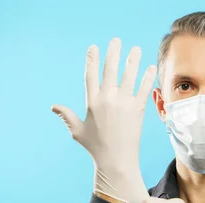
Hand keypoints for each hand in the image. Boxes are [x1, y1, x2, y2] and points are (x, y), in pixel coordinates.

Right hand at [51, 38, 156, 202]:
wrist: (115, 160)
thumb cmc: (96, 147)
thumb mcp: (77, 131)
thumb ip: (67, 115)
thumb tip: (53, 107)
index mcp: (91, 102)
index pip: (91, 75)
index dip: (92, 60)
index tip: (94, 47)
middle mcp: (107, 99)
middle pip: (110, 69)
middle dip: (113, 53)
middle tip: (116, 40)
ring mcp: (123, 103)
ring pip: (128, 76)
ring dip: (132, 60)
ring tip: (135, 48)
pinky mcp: (137, 109)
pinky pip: (143, 89)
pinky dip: (147, 77)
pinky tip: (151, 67)